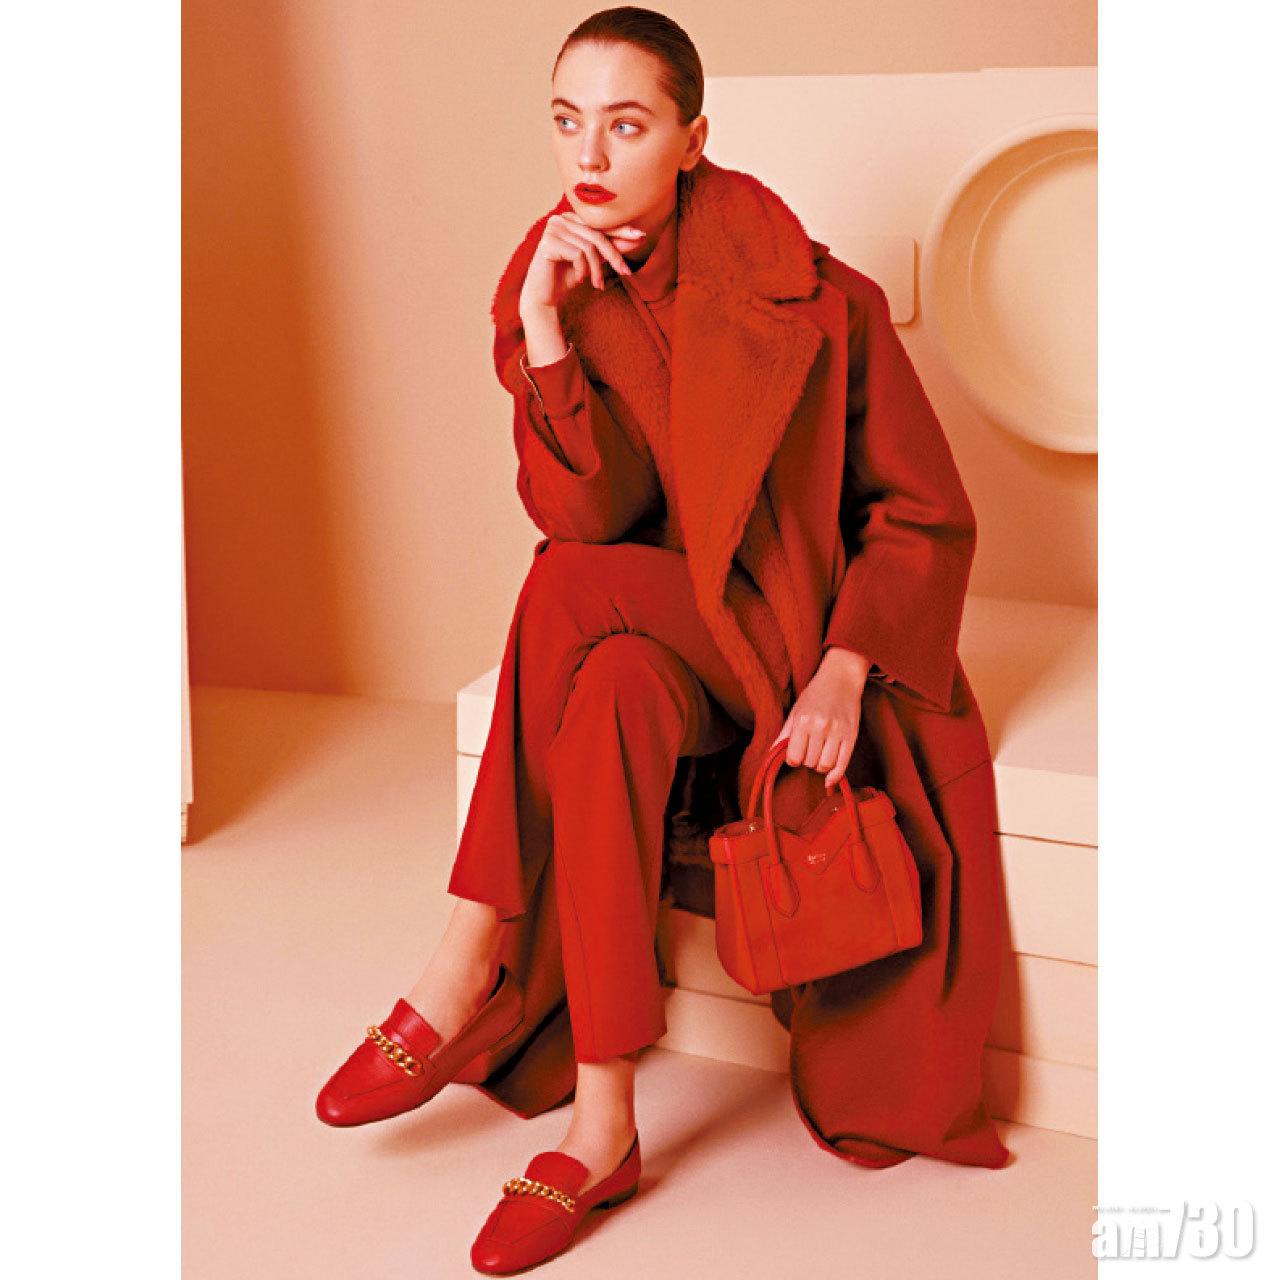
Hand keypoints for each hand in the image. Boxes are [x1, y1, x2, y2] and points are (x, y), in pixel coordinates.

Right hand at [519, 211, 646, 313]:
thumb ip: (611, 248)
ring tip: (597, 284)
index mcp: (571, 219)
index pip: (600, 224)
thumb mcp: (593, 261)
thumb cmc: (567, 277)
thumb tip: (637, 237)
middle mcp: (560, 219)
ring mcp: (552, 228)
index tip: (641, 237)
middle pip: (596, 235)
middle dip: (613, 256)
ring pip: (589, 246)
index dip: (621, 231)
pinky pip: (578, 254)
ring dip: (597, 269)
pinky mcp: (547, 242)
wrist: (544, 296)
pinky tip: (578, 278)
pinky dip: (583, 270)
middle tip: (625, 272)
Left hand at [770, 648, 870, 789]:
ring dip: (819, 767)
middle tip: (808, 751)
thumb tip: (771, 754)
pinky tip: (829, 779)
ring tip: (819, 756)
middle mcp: (820, 727)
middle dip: (806, 761)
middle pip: (809, 762)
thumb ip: (784, 734)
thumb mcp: (795, 711)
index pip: (794, 757)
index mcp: (803, 721)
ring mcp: (837, 732)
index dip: (793, 759)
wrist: (841, 678)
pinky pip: (843, 764)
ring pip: (825, 766)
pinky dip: (835, 775)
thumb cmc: (815, 694)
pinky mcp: (851, 736)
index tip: (795, 754)